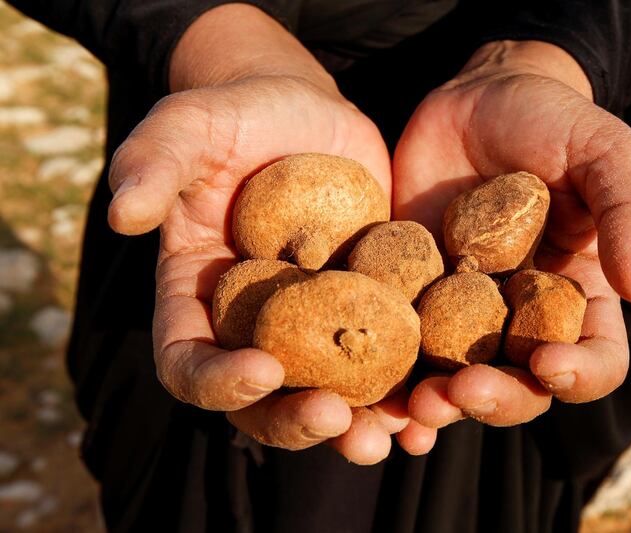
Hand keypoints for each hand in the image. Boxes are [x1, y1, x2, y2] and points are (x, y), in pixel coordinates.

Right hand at [107, 5, 430, 463]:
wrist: (305, 115)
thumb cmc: (237, 117)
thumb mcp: (189, 126)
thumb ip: (153, 163)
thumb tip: (120, 215)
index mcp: (199, 299)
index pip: (189, 361)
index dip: (216, 380)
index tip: (262, 372)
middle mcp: (256, 326)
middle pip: (265, 400)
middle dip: (296, 421)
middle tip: (337, 420)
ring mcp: (316, 323)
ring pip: (331, 395)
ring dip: (362, 425)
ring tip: (399, 434)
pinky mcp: (369, 308)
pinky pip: (386, 362)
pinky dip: (409, 389)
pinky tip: (438, 401)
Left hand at [394, 41, 630, 446]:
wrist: (475, 98)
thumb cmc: (554, 122)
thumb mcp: (604, 152)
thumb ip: (630, 211)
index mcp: (578, 296)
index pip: (596, 358)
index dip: (581, 374)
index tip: (549, 363)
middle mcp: (522, 317)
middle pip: (521, 385)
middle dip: (496, 399)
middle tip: (461, 390)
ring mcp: (463, 311)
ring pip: (457, 378)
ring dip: (440, 402)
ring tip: (415, 403)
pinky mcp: (412, 295)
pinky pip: (403, 345)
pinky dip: (390, 381)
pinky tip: (374, 400)